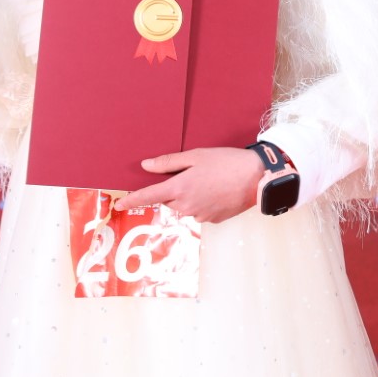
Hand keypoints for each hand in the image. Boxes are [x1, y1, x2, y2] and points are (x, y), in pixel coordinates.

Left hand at [114, 147, 264, 222]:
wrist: (257, 178)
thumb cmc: (227, 163)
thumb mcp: (196, 156)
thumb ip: (169, 162)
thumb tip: (146, 166)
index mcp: (179, 188)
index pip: (149, 196)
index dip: (132, 200)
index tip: (120, 204)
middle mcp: (186, 206)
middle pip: (170, 200)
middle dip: (175, 189)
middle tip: (194, 174)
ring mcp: (200, 216)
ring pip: (186, 207)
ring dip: (191, 196)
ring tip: (211, 181)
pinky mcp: (213, 220)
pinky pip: (200, 212)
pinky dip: (204, 202)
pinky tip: (218, 191)